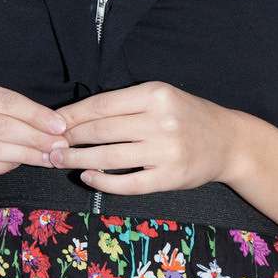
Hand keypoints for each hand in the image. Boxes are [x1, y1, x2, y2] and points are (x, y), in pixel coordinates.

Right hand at [0, 76, 67, 193]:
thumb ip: (12, 114)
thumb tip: (55, 127)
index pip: (4, 100)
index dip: (35, 114)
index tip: (60, 126)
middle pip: (0, 125)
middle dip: (35, 137)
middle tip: (60, 147)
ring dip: (25, 155)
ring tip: (47, 158)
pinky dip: (4, 167)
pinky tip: (20, 166)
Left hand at [47, 81, 240, 193]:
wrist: (228, 142)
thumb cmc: (187, 116)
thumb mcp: (161, 98)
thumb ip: (125, 104)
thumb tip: (75, 117)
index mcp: (155, 94)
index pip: (101, 105)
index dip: (72, 116)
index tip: (51, 124)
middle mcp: (160, 121)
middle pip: (100, 132)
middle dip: (69, 140)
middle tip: (50, 146)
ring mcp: (165, 151)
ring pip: (108, 157)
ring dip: (78, 161)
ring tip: (60, 162)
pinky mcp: (168, 177)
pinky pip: (126, 183)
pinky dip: (102, 181)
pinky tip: (88, 177)